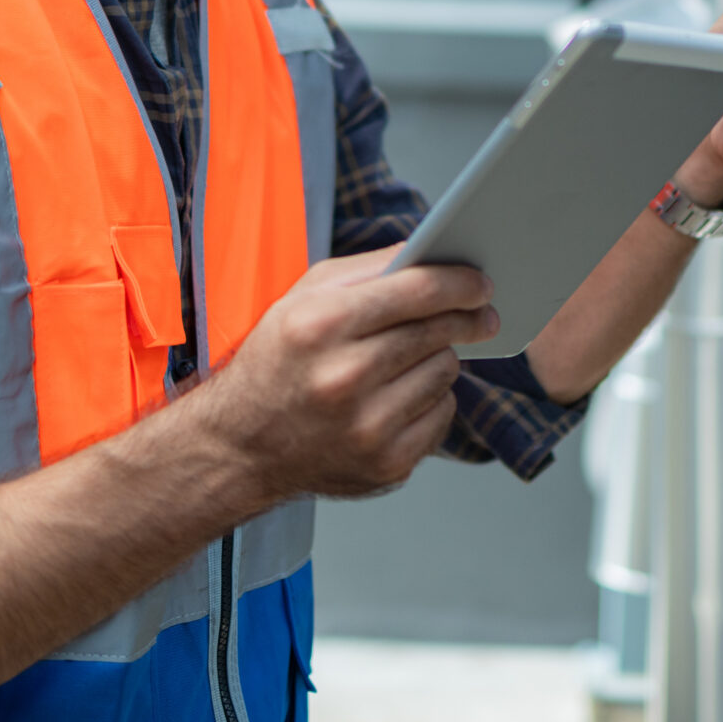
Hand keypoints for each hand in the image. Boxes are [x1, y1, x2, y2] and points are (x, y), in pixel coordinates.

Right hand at [195, 249, 497, 500]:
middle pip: (438, 332)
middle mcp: (344, 378)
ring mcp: (367, 428)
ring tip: (411, 359)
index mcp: (320, 326)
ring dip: (439, 360)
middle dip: (466, 318)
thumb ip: (368, 270)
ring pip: (445, 372)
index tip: (482, 282)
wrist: (240, 447)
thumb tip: (433, 257)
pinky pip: (442, 415)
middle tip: (482, 314)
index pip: (417, 292)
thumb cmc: (275, 362)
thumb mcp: (302, 299)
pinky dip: (431, 401)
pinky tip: (401, 397)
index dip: (460, 283)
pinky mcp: (386, 465)